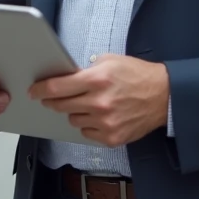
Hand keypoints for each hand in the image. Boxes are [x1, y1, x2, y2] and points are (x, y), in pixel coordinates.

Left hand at [30, 54, 168, 147]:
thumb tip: (68, 77)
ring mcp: (105, 122)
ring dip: (75, 112)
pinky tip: (99, 116)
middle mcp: (99, 102)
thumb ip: (88, 69)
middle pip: (61, 106)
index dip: (42, 90)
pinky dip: (89, 125)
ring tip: (88, 104)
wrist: (164, 96)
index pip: (58, 87)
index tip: (34, 91)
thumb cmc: (138, 75)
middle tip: (53, 98)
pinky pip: (87, 132)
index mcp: (97, 79)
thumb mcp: (112, 60)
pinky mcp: (111, 137)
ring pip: (73, 120)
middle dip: (54, 101)